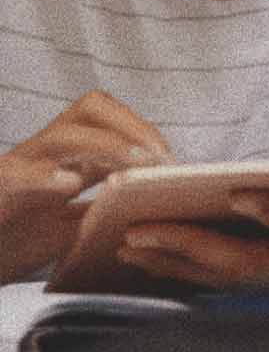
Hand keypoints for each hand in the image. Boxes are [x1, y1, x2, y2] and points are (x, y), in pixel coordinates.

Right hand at [1, 91, 173, 281]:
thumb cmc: (14, 243)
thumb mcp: (72, 228)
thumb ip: (103, 211)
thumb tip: (150, 205)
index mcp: (67, 157)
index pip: (111, 120)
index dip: (145, 131)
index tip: (171, 162)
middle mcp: (45, 153)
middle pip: (91, 108)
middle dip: (132, 126)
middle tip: (159, 158)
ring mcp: (19, 168)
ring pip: (62, 134)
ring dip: (106, 145)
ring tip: (135, 163)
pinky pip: (20, 175)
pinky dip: (46, 177)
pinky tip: (68, 185)